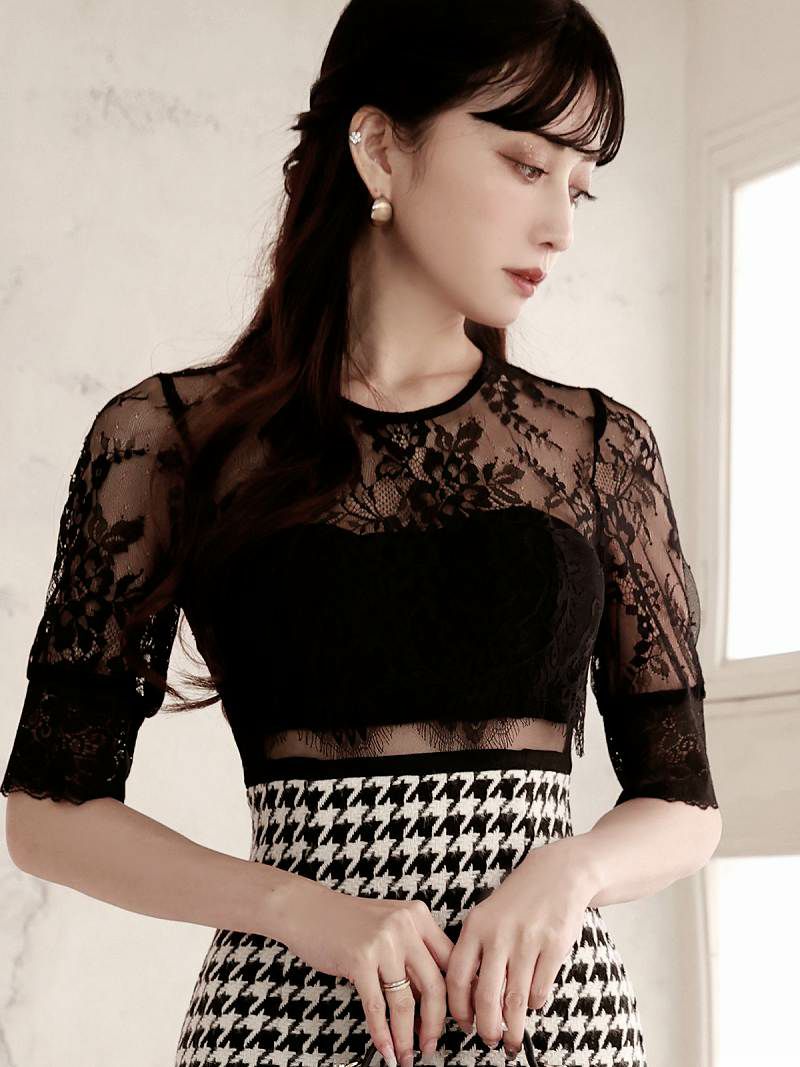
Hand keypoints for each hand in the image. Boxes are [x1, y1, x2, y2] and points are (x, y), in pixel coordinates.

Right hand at [280, 879, 454, 1065]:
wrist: (308, 908)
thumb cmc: (347, 921)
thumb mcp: (390, 925)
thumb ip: (412, 953)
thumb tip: (431, 1001)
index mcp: (418, 915)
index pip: (450, 962)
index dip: (456, 996)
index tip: (457, 1020)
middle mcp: (405, 925)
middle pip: (434, 985)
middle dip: (435, 1024)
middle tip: (431, 1045)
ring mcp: (383, 942)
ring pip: (405, 1002)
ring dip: (406, 1037)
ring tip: (405, 1055)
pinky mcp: (359, 958)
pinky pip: (376, 1006)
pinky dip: (382, 1033)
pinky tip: (385, 1047)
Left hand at [444, 840, 596, 1057]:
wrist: (558, 873)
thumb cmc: (518, 900)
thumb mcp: (487, 917)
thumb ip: (477, 951)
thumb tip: (470, 999)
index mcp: (476, 926)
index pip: (457, 977)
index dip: (458, 1008)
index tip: (463, 1024)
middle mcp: (499, 934)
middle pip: (485, 996)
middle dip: (486, 1028)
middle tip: (489, 1041)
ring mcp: (527, 941)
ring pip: (515, 1000)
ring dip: (513, 1027)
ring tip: (511, 1040)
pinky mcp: (554, 946)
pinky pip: (540, 990)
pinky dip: (534, 1004)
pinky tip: (531, 1004)